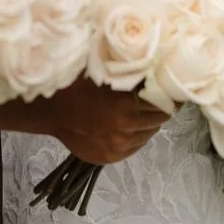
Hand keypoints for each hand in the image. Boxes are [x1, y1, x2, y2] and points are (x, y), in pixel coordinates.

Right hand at [41, 77, 168, 165]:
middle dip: (160, 108)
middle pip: (159, 120)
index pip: (163, 104)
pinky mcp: (111, 157)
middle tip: (157, 98)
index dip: (169, 96)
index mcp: (125, 106)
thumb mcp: (105, 72)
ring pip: (148, 134)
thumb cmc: (78, 85)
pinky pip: (136, 146)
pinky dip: (136, 136)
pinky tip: (129, 125)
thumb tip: (158, 66)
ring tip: (140, 111)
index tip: (172, 89)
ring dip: (148, 123)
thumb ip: (131, 74)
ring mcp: (118, 146)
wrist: (52, 110)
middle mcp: (124, 129)